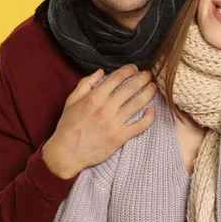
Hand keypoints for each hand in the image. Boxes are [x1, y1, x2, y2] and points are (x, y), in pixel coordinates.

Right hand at [42, 65, 156, 178]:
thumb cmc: (68, 126)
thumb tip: (100, 71)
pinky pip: (141, 125)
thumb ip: (85, 83)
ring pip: (138, 103)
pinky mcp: (121, 137)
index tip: (135, 68)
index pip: (117, 77)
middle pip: (131, 87)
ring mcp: (115, 123)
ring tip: (153, 87)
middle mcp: (106, 108)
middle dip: (143, 78)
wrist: (66, 153)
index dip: (129, 70)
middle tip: (149, 75)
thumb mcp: (71, 101)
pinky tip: (151, 110)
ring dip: (149, 92)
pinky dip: (149, 117)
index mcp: (94, 97)